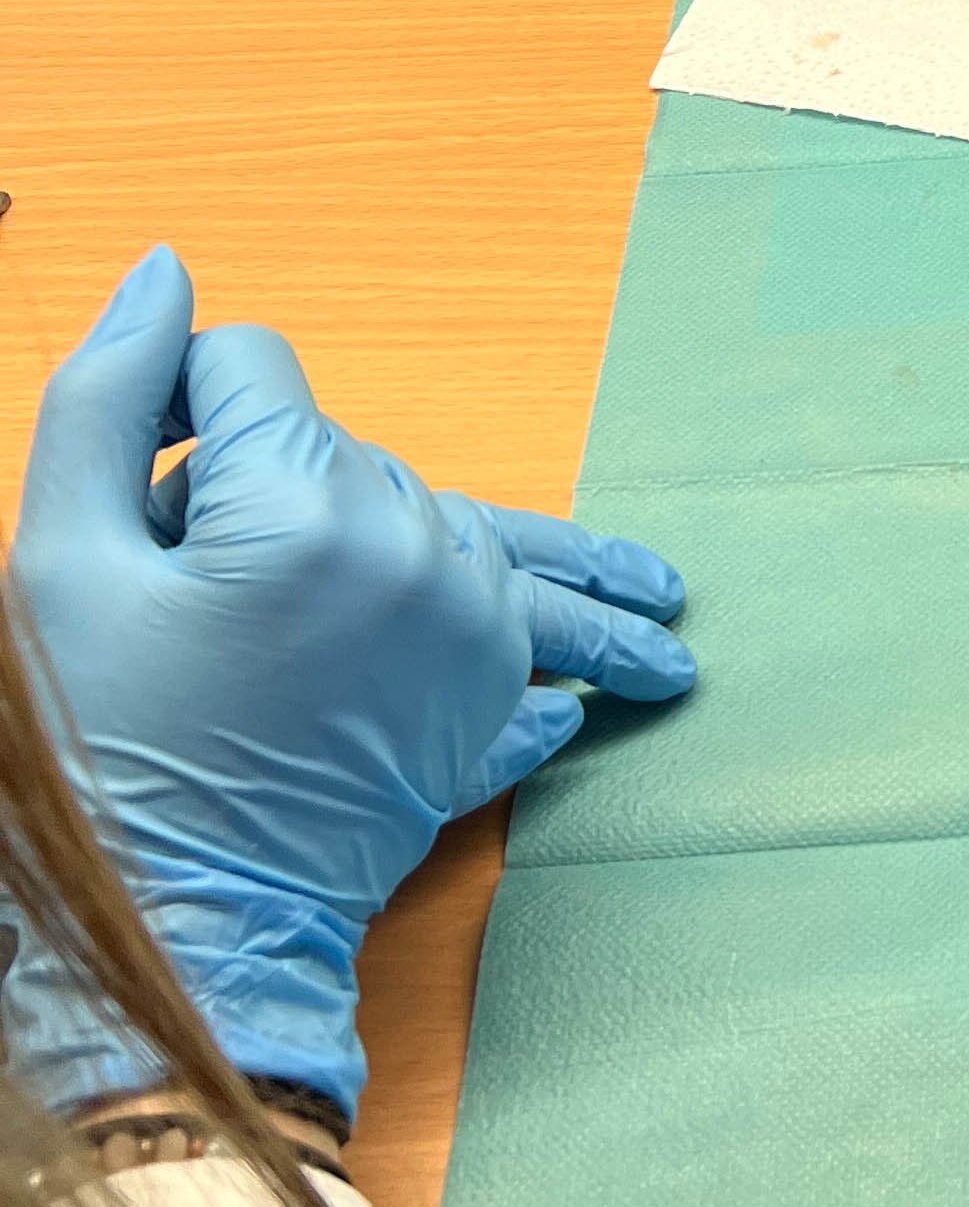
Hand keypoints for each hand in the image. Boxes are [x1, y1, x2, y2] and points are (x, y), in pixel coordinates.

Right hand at [3, 250, 696, 1119]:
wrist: (166, 932)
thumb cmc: (99, 753)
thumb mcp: (63, 566)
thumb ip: (108, 402)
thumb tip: (166, 273)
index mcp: (305, 505)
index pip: (250, 372)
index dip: (186, 398)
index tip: (153, 453)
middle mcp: (416, 554)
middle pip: (342, 454)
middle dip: (273, 490)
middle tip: (193, 584)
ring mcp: (466, 637)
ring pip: (496, 540)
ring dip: (564, 570)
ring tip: (666, 594)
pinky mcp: (481, 715)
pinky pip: (538, 665)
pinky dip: (561, 671)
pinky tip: (596, 699)